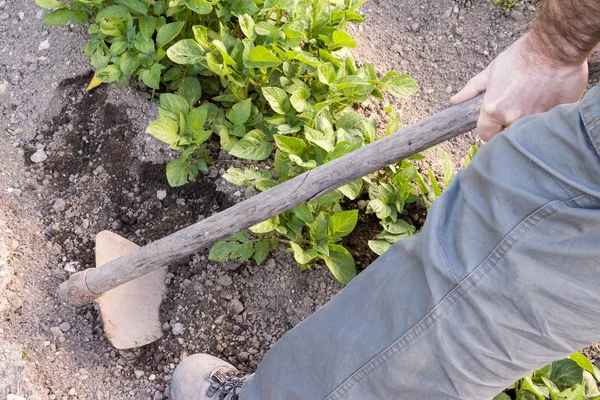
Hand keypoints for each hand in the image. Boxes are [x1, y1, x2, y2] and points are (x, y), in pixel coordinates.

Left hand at [451, 34, 588, 141]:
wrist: (555, 47)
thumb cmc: (522, 56)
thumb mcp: (491, 71)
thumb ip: (472, 89)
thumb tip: (455, 101)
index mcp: (493, 110)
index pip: (485, 135)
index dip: (489, 129)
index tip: (495, 123)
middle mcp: (513, 118)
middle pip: (507, 133)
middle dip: (509, 124)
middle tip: (516, 106)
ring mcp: (535, 118)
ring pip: (527, 129)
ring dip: (528, 119)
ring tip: (533, 99)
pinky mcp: (555, 115)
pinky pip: (547, 123)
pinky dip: (546, 115)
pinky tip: (548, 99)